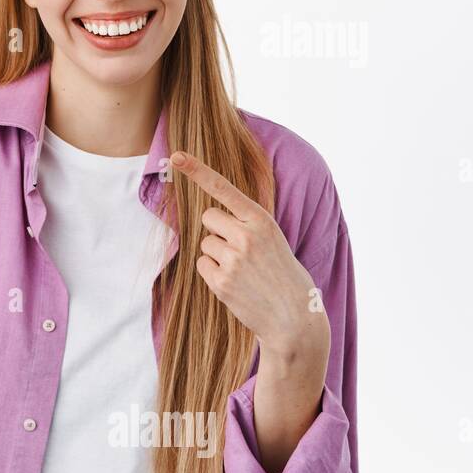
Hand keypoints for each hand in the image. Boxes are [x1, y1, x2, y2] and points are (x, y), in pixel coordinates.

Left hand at [170, 150, 329, 359]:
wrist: (295, 317)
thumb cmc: (284, 275)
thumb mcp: (274, 240)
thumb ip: (248, 225)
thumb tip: (212, 218)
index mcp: (262, 220)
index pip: (223, 189)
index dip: (197, 170)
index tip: (176, 155)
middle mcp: (246, 235)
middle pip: (208, 217)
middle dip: (217, 230)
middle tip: (240, 249)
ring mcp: (232, 259)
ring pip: (204, 242)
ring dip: (217, 254)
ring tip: (243, 270)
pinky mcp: (220, 281)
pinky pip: (201, 264)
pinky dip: (213, 273)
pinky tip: (235, 283)